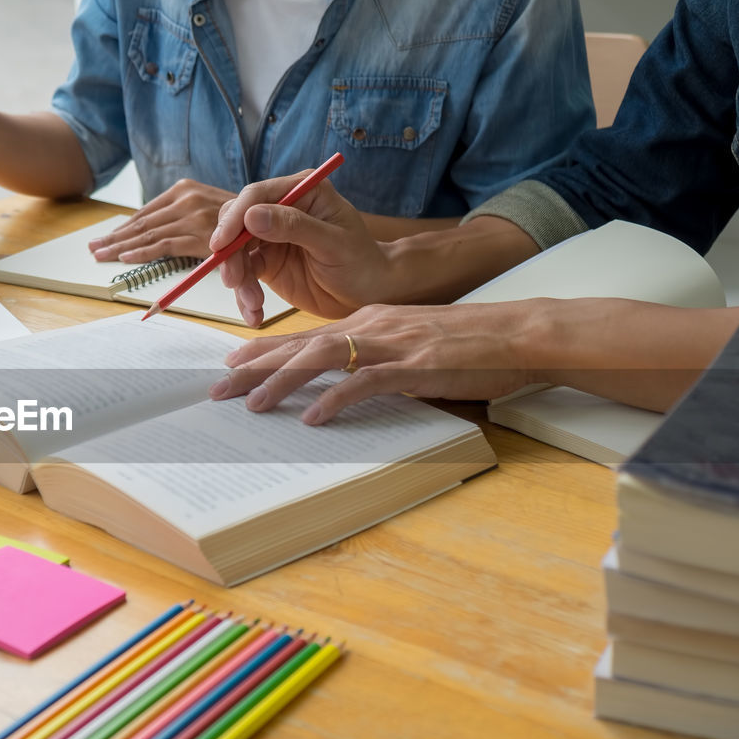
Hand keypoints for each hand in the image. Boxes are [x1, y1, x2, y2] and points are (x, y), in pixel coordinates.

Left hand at [87, 179, 233, 262]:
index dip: (121, 228)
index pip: (145, 213)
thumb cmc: (237, 222)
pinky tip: (124, 257)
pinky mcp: (201, 236)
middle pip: (142, 224)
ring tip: (99, 254)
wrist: (273, 217)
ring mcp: (193, 217)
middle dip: (114, 238)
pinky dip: (142, 252)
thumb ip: (180, 218)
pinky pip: (164, 246)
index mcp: (184, 190)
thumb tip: (145, 233)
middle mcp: (187, 200)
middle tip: (92, 249)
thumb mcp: (207, 211)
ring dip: (119, 246)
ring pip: (148, 234)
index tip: (102, 240)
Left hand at [208, 301, 550, 423]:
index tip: (231, 364)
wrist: (521, 333)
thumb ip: (374, 358)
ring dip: (282, 382)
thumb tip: (339, 384)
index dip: (264, 351)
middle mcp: (373, 327)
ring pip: (322, 359)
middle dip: (255, 366)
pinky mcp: (416, 366)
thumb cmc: (469, 344)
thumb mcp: (410, 344)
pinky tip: (313, 417)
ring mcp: (393, 345)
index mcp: (369, 321)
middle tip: (217, 388)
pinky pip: (366, 382)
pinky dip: (336, 399)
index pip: (305, 336)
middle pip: (299, 345)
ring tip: (252, 404)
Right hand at [210, 171, 396, 325]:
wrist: (369, 293)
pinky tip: (255, 315)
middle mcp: (281, 209)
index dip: (234, 218)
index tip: (221, 244)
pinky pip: (243, 276)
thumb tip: (252, 217)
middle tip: (233, 281)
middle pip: (236, 222)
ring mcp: (270, 237)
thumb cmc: (361, 262)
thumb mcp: (333, 243)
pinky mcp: (266, 263)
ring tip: (253, 304)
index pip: (256, 196)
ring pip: (235, 252)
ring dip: (238, 279)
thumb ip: (294, 226)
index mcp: (301, 191)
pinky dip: (244, 296)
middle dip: (230, 253)